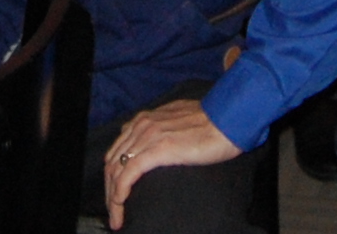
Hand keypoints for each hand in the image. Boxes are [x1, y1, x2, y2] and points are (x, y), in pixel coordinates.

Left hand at [102, 100, 236, 228]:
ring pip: (116, 170)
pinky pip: (128, 175)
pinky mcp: (156, 150)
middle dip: (109, 189)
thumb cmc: (212, 124)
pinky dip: (119, 193)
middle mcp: (141, 125)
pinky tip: (121, 206)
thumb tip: (158, 144)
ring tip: (117, 218)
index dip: (113, 174)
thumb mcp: (179, 122)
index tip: (115, 194)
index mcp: (145, 119)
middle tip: (114, 212)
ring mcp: (148, 136)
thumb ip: (163, 130)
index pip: (117, 149)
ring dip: (113, 197)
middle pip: (112, 161)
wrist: (228, 120)